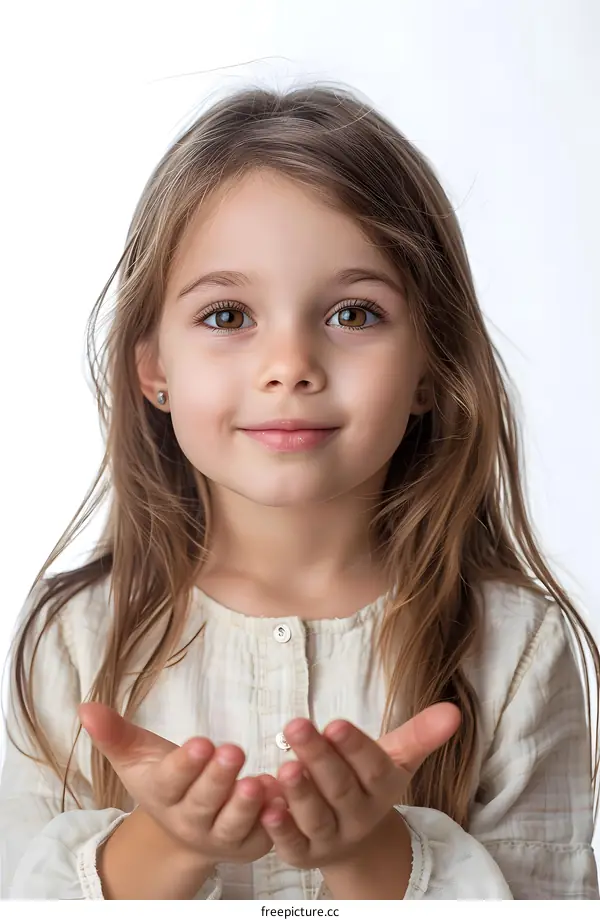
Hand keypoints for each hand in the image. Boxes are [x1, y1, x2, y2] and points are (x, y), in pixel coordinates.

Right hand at [79, 702, 279, 864]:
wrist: (186, 831)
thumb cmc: (166, 780)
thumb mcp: (139, 756)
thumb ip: (115, 733)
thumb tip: (85, 707)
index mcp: (162, 794)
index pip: (171, 780)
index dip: (185, 764)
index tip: (201, 742)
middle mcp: (189, 819)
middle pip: (203, 802)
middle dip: (217, 778)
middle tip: (233, 751)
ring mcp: (221, 835)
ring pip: (233, 824)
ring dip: (246, 805)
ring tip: (258, 782)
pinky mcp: (250, 842)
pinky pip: (265, 833)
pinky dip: (276, 818)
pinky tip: (285, 796)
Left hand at [259, 702, 460, 869]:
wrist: (357, 842)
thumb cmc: (368, 783)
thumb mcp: (395, 758)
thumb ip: (419, 734)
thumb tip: (454, 710)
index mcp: (381, 787)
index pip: (371, 766)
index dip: (354, 746)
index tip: (335, 723)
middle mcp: (358, 814)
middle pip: (339, 787)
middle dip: (318, 756)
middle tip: (296, 725)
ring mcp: (331, 837)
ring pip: (315, 817)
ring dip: (299, 793)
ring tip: (283, 766)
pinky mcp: (304, 854)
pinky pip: (291, 845)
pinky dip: (279, 829)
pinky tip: (266, 808)